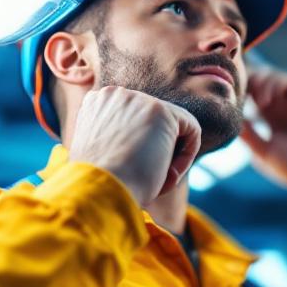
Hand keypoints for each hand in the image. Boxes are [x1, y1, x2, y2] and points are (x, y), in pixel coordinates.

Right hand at [65, 86, 201, 204]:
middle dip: (156, 151)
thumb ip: (119, 141)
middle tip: (149, 180)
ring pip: (172, 127)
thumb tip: (151, 144)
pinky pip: (190, 129)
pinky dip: (187, 155)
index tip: (133, 173)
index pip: (131, 121)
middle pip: (152, 122)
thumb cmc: (100, 185)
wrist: (99, 192)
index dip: (137, 149)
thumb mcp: (102, 157)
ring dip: (169, 156)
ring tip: (158, 181)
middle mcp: (114, 94)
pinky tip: (170, 175)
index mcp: (95, 104)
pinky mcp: (161, 111)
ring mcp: (138, 99)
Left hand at [239, 66, 286, 195]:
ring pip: (271, 76)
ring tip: (259, 101)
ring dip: (260, 83)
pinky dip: (276, 84)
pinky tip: (268, 99)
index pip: (250, 95)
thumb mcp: (265, 154)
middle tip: (241, 94)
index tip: (227, 100)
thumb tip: (229, 121)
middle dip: (247, 83)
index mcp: (270, 118)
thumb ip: (248, 136)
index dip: (239, 93)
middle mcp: (282, 105)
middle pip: (258, 80)